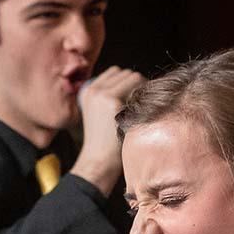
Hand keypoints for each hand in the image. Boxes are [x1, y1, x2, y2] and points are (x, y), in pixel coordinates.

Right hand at [71, 66, 144, 195]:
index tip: (136, 99)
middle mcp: (94, 89)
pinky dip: (145, 98)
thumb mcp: (100, 116)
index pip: (116, 72)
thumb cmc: (106, 143)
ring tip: (143, 110)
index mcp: (88, 91)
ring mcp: (102, 94)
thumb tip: (135, 82)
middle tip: (143, 106)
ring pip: (134, 77)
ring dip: (142, 90)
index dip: (129, 83)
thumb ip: (110, 98)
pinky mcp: (112, 101)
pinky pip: (138, 88)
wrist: (99, 161)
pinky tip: (144, 113)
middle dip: (137, 85)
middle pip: (126, 73)